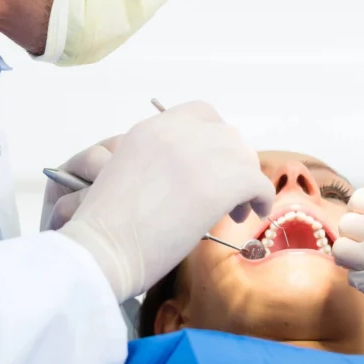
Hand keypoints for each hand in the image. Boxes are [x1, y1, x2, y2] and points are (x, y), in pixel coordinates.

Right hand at [57, 102, 273, 301]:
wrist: (103, 248)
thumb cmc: (108, 226)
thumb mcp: (130, 172)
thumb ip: (162, 161)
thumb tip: (201, 175)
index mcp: (153, 128)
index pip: (200, 115)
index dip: (214, 140)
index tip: (213, 165)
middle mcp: (180, 130)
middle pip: (227, 135)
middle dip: (232, 163)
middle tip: (227, 193)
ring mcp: (204, 152)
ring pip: (245, 158)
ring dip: (244, 182)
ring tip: (235, 211)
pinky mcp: (226, 180)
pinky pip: (258, 184)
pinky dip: (260, 199)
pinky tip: (251, 214)